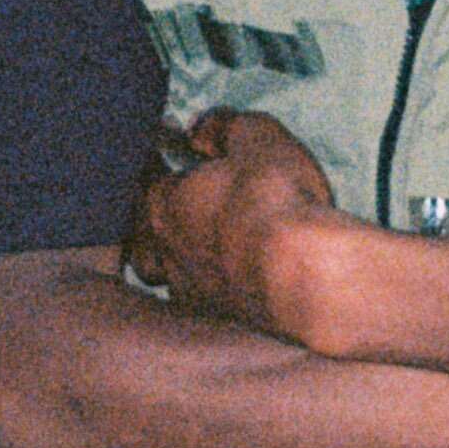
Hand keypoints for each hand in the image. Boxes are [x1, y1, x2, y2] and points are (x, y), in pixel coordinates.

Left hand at [122, 106, 342, 339]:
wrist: (308, 280)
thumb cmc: (275, 202)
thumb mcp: (257, 140)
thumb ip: (224, 126)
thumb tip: (198, 127)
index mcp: (165, 204)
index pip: (142, 180)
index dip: (152, 164)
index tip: (161, 151)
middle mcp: (167, 252)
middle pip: (141, 235)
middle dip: (152, 218)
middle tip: (171, 204)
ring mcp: (191, 291)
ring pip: (167, 273)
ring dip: (177, 257)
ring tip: (197, 246)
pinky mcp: (221, 321)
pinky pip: (203, 298)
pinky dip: (210, 285)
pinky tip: (230, 280)